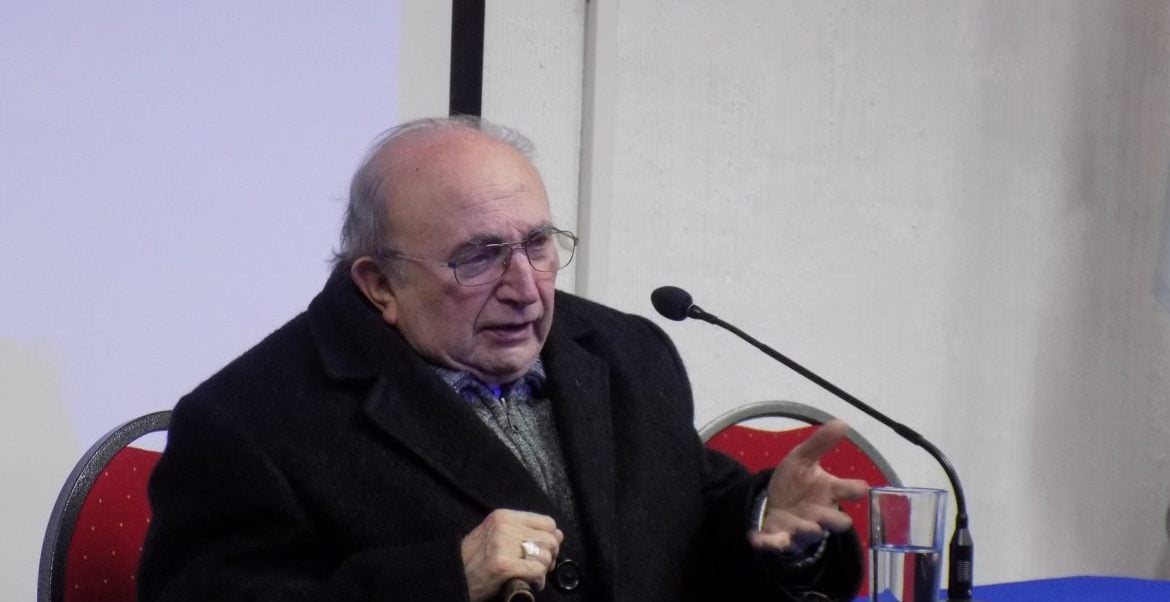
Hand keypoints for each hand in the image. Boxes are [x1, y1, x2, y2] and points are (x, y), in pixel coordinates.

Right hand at [461, 509, 563, 601]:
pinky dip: (538, 580)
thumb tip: (558, 534)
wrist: (452, 574)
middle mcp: (504, 527)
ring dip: (543, 570)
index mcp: (504, 516)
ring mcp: (503, 545)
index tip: (544, 550)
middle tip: (540, 566)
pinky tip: (532, 583)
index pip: (546, 522)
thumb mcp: (496, 533)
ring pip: (545, 556)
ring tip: (532, 575)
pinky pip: (536, 571)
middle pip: (549, 539)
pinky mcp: (503, 565)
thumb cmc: (476, 557)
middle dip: (549, 556)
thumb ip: (523, 530)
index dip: (551, 538)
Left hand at [748, 419, 868, 553]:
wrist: (774, 502)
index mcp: (830, 492)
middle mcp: (822, 514)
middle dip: (831, 518)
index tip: (860, 488)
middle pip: (838, 523)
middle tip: (820, 510)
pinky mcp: (782, 538)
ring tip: (796, 523)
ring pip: (810, 534)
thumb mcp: (803, 458)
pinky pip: (777, 543)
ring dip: (804, 529)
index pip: (851, 491)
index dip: (856, 490)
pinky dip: (767, 543)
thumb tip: (843, 422)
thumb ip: (821, 443)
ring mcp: (803, 528)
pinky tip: (755, 539)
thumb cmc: (796, 482)